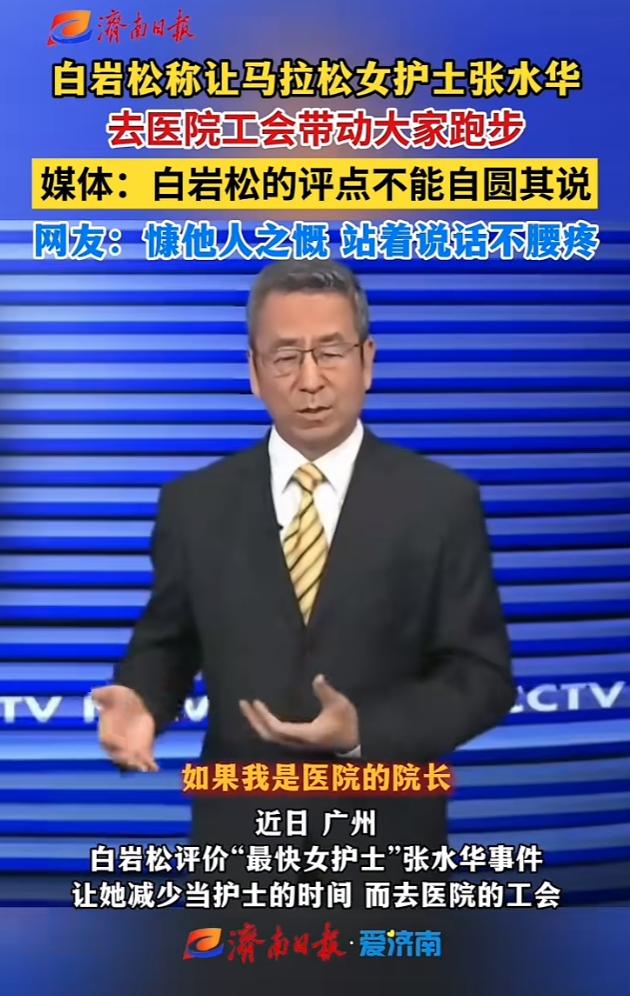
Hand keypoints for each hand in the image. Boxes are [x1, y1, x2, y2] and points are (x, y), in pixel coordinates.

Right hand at [91, 685, 158, 772]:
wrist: (133, 704)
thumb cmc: (118, 699)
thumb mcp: (110, 693)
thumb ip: (102, 694)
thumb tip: (94, 693)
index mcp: (106, 734)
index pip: (108, 741)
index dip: (115, 744)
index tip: (122, 746)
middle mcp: (116, 746)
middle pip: (119, 756)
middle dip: (125, 760)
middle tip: (133, 762)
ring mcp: (129, 751)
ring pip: (132, 761)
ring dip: (138, 766)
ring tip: (144, 769)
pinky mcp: (142, 751)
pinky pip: (145, 760)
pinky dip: (149, 765)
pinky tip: (155, 768)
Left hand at [239, 674, 358, 752]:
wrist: (349, 745)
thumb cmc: (345, 725)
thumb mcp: (340, 705)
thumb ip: (327, 692)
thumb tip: (317, 677)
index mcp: (305, 734)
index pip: (277, 729)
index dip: (264, 717)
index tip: (256, 702)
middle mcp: (295, 742)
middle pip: (267, 735)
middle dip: (254, 720)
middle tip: (243, 704)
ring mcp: (294, 744)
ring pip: (269, 737)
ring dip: (257, 723)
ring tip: (248, 708)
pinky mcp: (295, 743)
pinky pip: (274, 736)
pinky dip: (264, 726)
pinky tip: (261, 716)